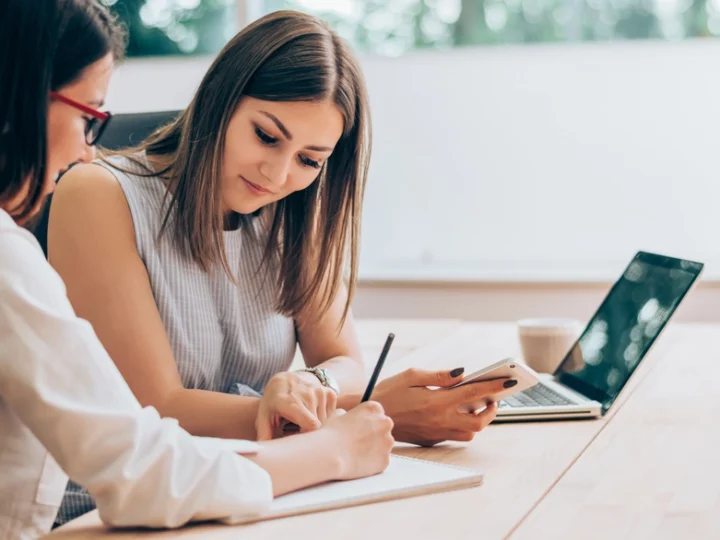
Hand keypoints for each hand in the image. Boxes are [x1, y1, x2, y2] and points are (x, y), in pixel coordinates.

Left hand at [256, 371, 337, 439]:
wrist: (286, 379)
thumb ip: (264, 433)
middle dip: (310, 434)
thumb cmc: (274, 401)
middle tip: (298, 431)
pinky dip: (324, 419)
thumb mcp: (264, 415)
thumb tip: (264, 451)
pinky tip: (312, 414)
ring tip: (304, 422)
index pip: (311, 425)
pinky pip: (332, 415)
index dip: (307, 436)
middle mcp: (308, 395)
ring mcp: (320, 392)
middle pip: (318, 427)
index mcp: (291, 402)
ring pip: (326, 422)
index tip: (298, 439)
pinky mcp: (330, 393)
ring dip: (318, 426)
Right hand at [322, 402, 394, 479]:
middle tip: (359, 442)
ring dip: (375, 448)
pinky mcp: (385, 460)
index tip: (360, 428)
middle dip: (374, 434)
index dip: (368, 421)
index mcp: (374, 408)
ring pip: (384, 445)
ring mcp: (387, 442)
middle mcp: (385, 423)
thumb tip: (346, 416)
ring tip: (356, 453)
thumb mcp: (337, 415)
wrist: (330, 454)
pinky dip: (372, 463)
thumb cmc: (330, 433)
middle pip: (383, 428)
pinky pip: (380, 461)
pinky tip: (359, 463)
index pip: (377, 413)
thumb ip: (348, 414)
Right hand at [372, 368, 508, 445]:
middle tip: (493, 398)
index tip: (508, 380)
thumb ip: (439, 375)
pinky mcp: (431, 440)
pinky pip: (455, 436)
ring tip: (475, 405)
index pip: (474, 393)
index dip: (494, 386)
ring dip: (478, 420)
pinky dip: (462, 426)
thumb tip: (463, 373)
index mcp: (436, 401)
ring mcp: (436, 433)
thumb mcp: (411, 375)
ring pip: (469, 433)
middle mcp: (439, 420)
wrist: (370, 416)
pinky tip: (456, 413)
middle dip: (492, 410)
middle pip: (479, 422)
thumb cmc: (389, 392)